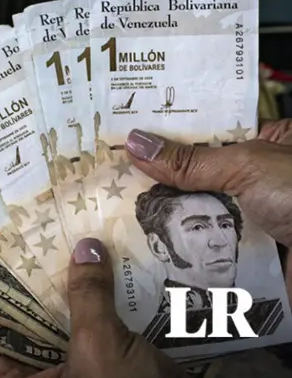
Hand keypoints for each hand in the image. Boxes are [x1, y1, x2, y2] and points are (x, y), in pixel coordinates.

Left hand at [0, 238, 182, 377]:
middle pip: (7, 323)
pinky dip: (79, 302)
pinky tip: (84, 263)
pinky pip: (73, 329)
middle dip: (12, 281)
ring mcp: (55, 373)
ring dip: (49, 288)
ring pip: (41, 323)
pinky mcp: (86, 367)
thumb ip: (86, 296)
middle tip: (7, 233)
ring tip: (43, 237)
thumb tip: (86, 247)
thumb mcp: (100, 347)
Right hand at [125, 119, 291, 246]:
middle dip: (161, 175)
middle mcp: (261, 175)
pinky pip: (214, 246)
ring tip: (117, 207)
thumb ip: (192, 160)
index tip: (126, 132)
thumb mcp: (247, 166)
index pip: (208, 129)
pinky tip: (150, 243)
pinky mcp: (257, 251)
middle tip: (110, 169)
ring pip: (204, 210)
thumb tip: (136, 144)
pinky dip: (189, 249)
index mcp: (268, 141)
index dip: (168, 130)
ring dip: (171, 216)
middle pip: (200, 172)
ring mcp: (260, 214)